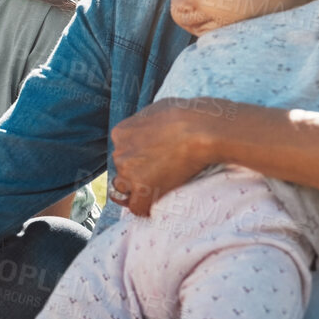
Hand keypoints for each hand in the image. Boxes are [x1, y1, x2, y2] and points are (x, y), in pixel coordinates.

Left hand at [108, 97, 222, 216]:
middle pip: (121, 169)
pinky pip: (137, 207)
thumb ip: (145, 123)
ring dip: (137, 190)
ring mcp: (129, 172)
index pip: (121, 151)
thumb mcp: (155, 110)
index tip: (151, 160)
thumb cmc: (186, 115)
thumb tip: (150, 126)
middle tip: (158, 173)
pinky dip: (145, 208)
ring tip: (157, 188)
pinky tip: (155, 207)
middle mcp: (119, 152)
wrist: (199, 129)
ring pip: (125, 188)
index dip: (136, 158)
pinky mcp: (142, 189)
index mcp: (120, 133)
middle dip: (136, 172)